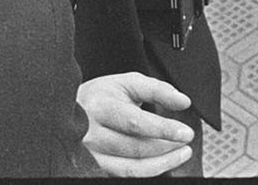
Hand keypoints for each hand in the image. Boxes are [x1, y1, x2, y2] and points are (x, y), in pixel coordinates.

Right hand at [76, 72, 194, 175]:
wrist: (71, 109)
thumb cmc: (103, 95)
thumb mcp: (128, 83)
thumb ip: (158, 89)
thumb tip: (183, 102)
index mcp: (101, 107)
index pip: (136, 123)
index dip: (164, 130)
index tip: (186, 133)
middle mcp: (92, 133)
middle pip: (135, 147)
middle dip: (166, 147)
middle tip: (186, 141)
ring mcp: (91, 154)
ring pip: (131, 167)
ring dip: (162, 163)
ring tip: (181, 153)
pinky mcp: (95, 166)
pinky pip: (125, 174)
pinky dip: (148, 170)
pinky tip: (163, 161)